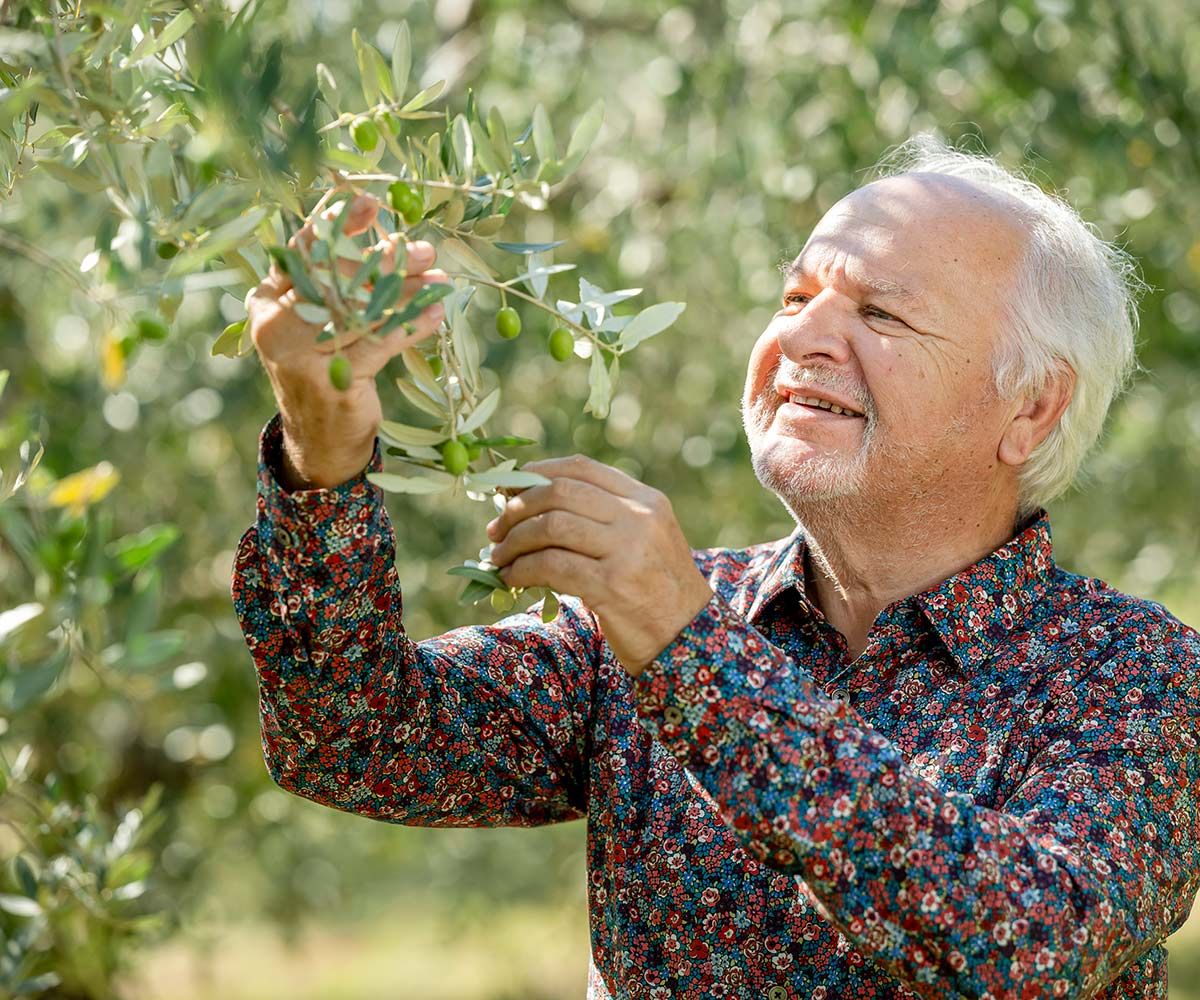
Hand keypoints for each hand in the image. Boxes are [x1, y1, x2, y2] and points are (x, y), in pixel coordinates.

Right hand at [247, 192, 447, 488]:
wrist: (319, 440)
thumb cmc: (325, 368)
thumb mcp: (320, 322)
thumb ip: (338, 284)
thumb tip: (392, 241)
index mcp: (267, 301)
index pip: (301, 250)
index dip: (335, 222)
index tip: (369, 203)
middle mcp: (275, 325)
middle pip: (336, 277)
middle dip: (384, 259)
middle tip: (423, 248)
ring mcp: (301, 357)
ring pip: (362, 308)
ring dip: (407, 290)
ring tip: (439, 276)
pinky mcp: (333, 382)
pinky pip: (380, 343)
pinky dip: (412, 324)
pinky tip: (436, 312)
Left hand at [484, 454, 713, 675]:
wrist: (688, 639)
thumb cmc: (658, 590)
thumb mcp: (645, 539)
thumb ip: (605, 516)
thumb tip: (534, 503)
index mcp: (646, 500)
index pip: (581, 467)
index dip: (537, 473)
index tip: (509, 489)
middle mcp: (638, 518)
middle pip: (560, 492)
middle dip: (517, 508)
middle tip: (496, 529)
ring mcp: (626, 550)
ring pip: (550, 527)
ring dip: (514, 541)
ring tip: (499, 557)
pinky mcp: (610, 585)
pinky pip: (550, 566)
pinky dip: (522, 570)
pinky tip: (512, 579)